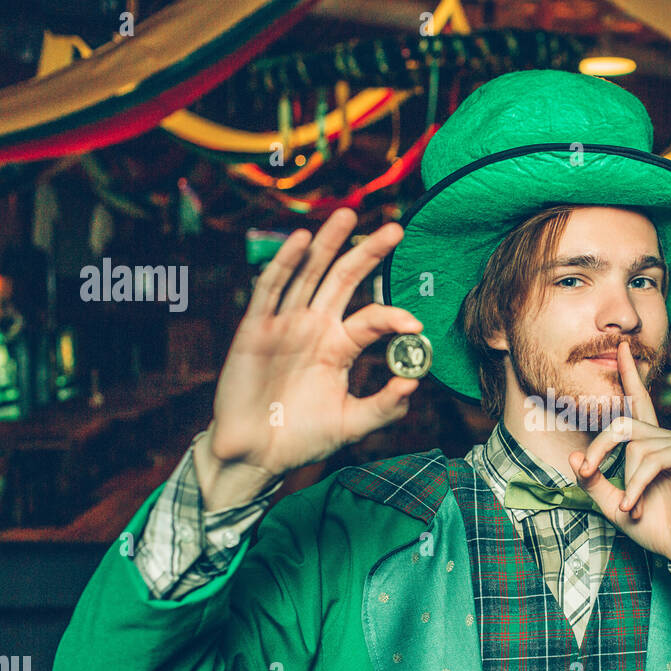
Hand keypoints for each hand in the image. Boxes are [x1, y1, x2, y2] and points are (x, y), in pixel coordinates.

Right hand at [204, 208, 421, 484]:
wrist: (256, 456)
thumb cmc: (302, 438)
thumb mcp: (351, 425)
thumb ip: (384, 407)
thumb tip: (413, 383)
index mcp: (339, 347)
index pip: (372, 319)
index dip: (393, 316)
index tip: (415, 324)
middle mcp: (314, 328)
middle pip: (344, 280)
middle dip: (368, 253)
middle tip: (396, 228)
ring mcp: (284, 325)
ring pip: (309, 274)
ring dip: (327, 243)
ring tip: (348, 214)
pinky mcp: (254, 330)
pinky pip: (270, 290)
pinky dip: (285, 263)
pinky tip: (302, 239)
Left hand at [567, 339, 670, 580]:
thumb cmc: (657, 527)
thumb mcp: (614, 506)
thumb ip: (594, 482)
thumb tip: (576, 456)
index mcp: (649, 445)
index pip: (637, 402)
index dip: (629, 374)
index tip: (621, 347)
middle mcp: (666, 438)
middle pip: (623, 423)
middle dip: (600, 448)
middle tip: (589, 472)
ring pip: (636, 445)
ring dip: (626, 482)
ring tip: (630, 508)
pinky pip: (652, 459)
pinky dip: (637, 486)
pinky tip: (636, 506)